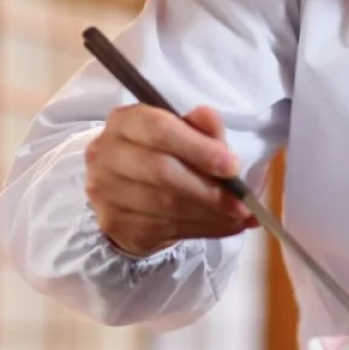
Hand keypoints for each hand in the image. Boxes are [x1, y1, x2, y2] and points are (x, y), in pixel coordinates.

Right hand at [84, 105, 257, 256]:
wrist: (125, 191)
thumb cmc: (159, 154)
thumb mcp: (180, 133)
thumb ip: (199, 127)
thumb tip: (212, 120)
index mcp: (126, 122)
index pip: (160, 130)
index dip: (199, 148)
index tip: (232, 166)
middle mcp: (107, 154)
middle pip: (162, 171)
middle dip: (209, 189)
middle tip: (242, 201)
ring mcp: (107, 191)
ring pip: (165, 206)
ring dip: (209, 214)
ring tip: (239, 217)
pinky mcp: (114, 222)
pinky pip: (165, 229)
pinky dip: (202, 229)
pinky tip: (223, 226)